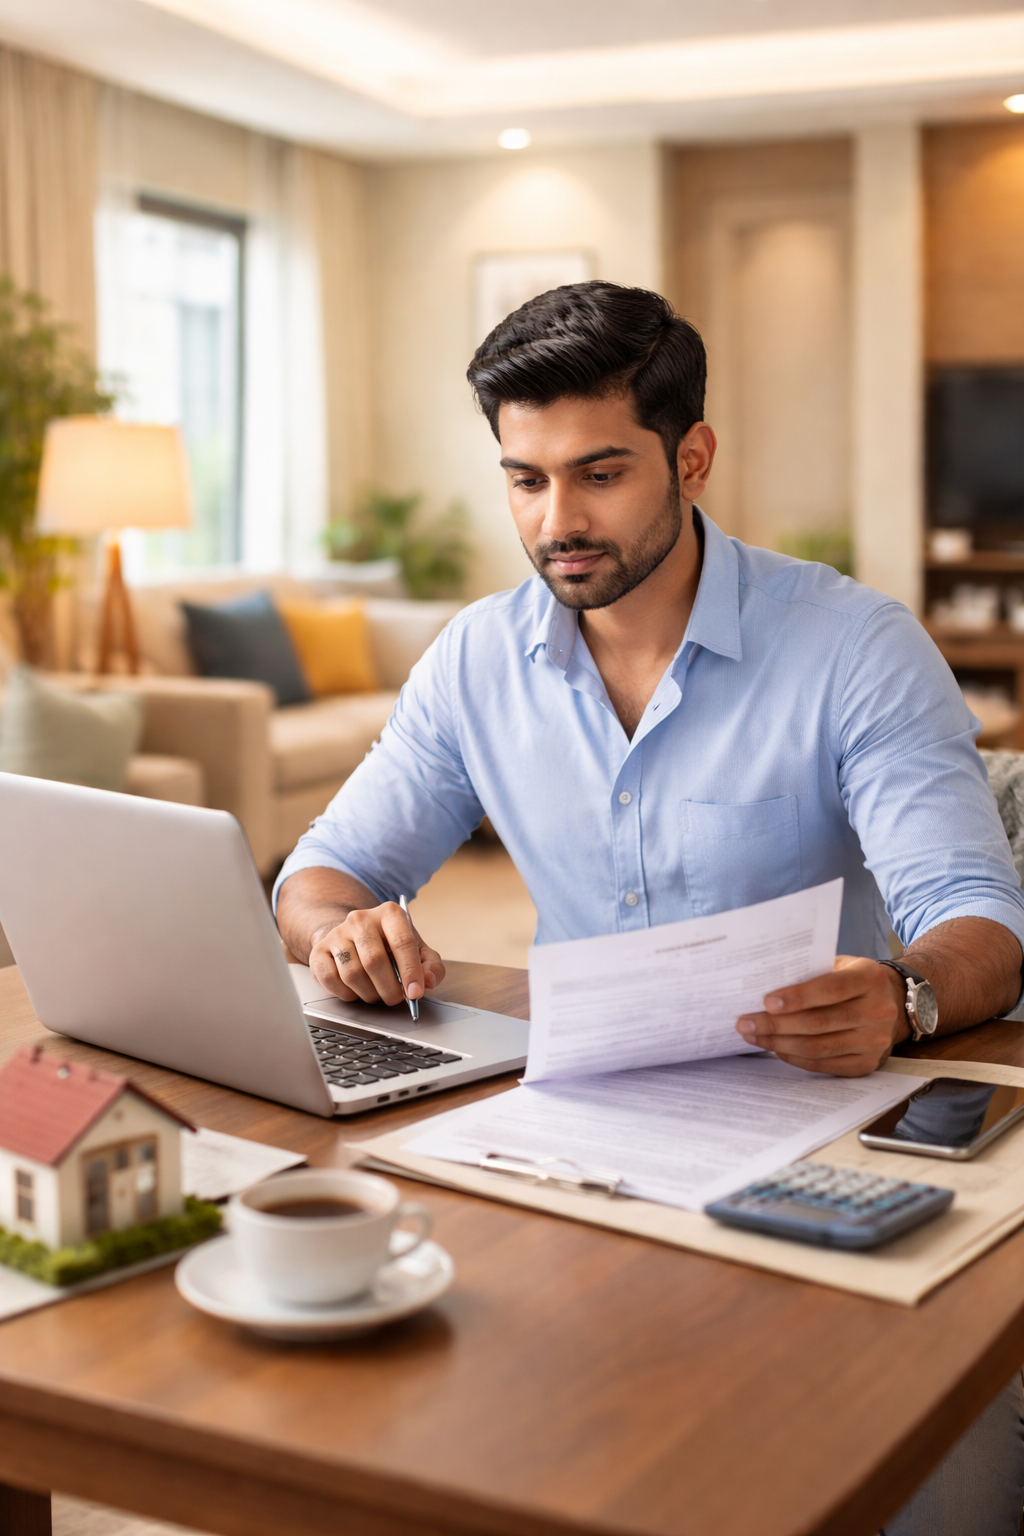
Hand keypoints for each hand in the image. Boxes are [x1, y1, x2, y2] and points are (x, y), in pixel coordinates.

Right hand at [308, 902, 444, 1005]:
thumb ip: (430, 965)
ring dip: (368, 993)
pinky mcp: (319, 950)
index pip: (402, 942)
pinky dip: (347, 994)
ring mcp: (337, 934)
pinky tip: (356, 990)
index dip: (410, 971)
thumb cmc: (389, 946)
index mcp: (389, 913)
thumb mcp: (417, 951)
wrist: (353, 937)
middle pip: (374, 960)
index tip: (415, 993)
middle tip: (395, 999)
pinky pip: (331, 980)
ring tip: (376, 993)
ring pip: (352, 974)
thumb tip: (429, 981)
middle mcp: (360, 919)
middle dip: (389, 988)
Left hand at [735, 956, 909, 1075]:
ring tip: (753, 1036)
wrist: (894, 1003)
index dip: (796, 997)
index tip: (766, 1002)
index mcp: (870, 979)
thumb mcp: (842, 965)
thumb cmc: (855, 980)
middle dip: (775, 1024)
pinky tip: (776, 1048)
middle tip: (745, 1023)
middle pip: (818, 1023)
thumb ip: (812, 972)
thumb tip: (765, 986)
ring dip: (779, 1043)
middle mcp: (878, 1012)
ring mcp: (875, 1041)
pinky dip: (796, 1058)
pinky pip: (824, 1064)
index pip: (830, 989)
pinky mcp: (868, 1064)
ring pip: (818, 1047)